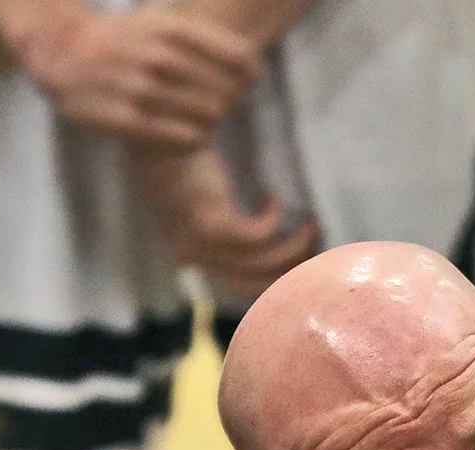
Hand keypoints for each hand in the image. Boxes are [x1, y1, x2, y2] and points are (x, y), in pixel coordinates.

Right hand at [0, 0, 258, 149]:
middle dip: (230, 101)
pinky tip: (188, 134)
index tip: (246, 81)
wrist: (63, 53)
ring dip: (211, 122)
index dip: (251, 76)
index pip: (241, 60)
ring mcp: (141, 90)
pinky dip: (194, 140)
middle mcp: (157, 57)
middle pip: (228, 93)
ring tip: (200, 117)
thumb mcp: (161, 21)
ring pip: (209, 118)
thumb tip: (254, 66)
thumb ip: (206, 40)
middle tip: (219, 102)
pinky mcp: (127, 121)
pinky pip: (185, 140)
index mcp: (171, 28)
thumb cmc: (126, 39)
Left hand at [132, 146, 318, 300]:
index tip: (304, 267)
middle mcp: (195, 257)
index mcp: (192, 257)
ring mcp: (202, 242)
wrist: (157, 134)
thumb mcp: (201, 202)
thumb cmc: (180, 162)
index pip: (242, 291)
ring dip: (294, 246)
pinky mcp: (212, 222)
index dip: (277, 284)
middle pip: (256, 285)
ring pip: (262, 263)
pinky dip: (272, 218)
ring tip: (309, 224)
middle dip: (292, 270)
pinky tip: (269, 195)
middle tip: (317, 249)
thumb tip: (267, 243)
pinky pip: (257, 235)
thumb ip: (226, 226)